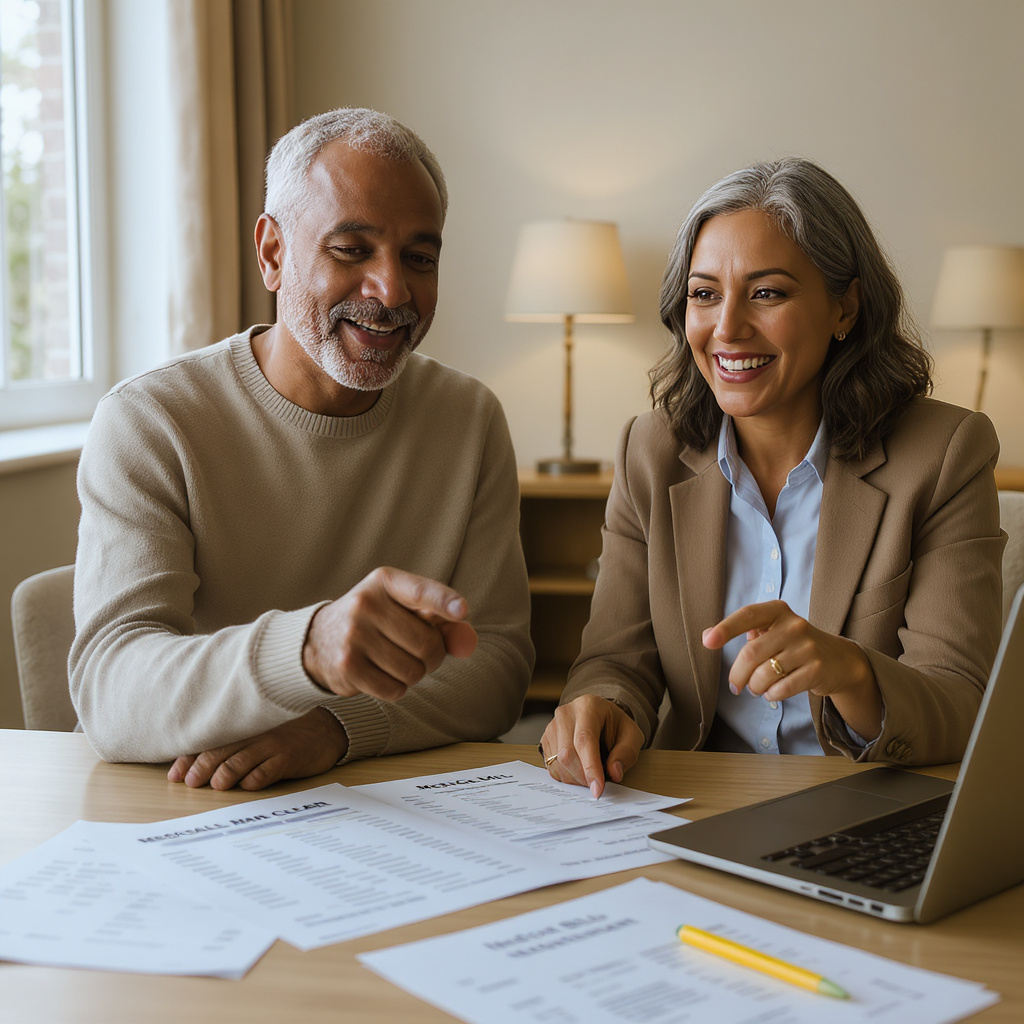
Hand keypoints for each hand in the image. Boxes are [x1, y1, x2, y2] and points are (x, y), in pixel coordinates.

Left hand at [167, 708, 347, 790]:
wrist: (327, 729)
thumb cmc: (286, 734)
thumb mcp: (259, 733)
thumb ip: (234, 744)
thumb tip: (196, 765)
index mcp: (243, 729)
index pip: (209, 742)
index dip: (189, 758)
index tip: (175, 775)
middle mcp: (254, 735)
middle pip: (220, 751)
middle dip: (200, 768)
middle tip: (189, 783)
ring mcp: (271, 745)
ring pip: (240, 760)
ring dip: (224, 774)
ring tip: (215, 786)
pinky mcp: (288, 758)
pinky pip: (267, 770)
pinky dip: (254, 780)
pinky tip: (246, 786)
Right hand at [303, 567, 477, 700]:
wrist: (319, 639)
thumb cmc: (378, 622)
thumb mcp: (405, 609)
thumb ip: (443, 622)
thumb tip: (468, 643)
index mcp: (385, 582)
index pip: (419, 591)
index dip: (444, 601)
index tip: (462, 610)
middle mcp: (366, 604)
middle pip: (427, 643)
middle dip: (434, 656)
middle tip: (423, 654)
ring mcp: (353, 635)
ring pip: (413, 671)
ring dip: (415, 674)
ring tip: (398, 661)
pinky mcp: (346, 667)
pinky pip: (394, 690)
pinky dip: (397, 689)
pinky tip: (382, 675)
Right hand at [539, 694, 643, 798]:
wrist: (601, 718)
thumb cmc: (615, 727)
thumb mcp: (632, 736)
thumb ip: (626, 753)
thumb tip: (614, 773)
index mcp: (588, 707)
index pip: (585, 739)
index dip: (590, 767)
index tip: (597, 790)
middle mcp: (566, 714)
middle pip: (567, 754)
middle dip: (583, 777)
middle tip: (598, 784)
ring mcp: (552, 726)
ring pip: (557, 763)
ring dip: (575, 779)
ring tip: (590, 774)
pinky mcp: (545, 739)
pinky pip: (551, 766)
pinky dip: (566, 776)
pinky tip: (579, 771)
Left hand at [702, 600, 881, 739]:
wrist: (840, 660)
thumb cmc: (795, 645)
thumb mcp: (774, 630)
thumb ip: (746, 631)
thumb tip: (708, 635)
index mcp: (778, 611)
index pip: (748, 615)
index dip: (726, 628)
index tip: (708, 642)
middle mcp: (794, 625)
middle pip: (751, 653)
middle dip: (737, 675)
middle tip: (734, 686)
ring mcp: (807, 648)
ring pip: (764, 674)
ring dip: (754, 687)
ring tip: (757, 688)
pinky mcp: (817, 670)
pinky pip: (781, 688)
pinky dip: (771, 695)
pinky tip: (773, 692)